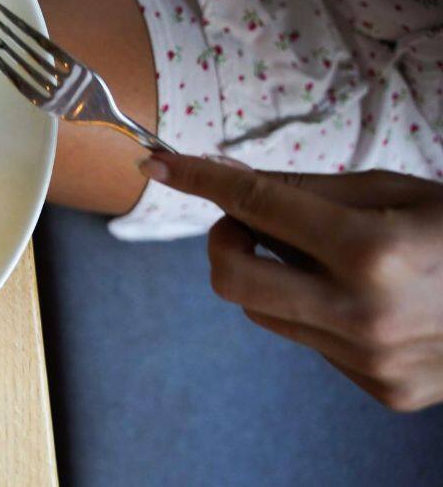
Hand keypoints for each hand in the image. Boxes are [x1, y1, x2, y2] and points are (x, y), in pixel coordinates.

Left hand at [138, 153, 442, 411]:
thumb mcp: (393, 189)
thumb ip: (306, 190)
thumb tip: (226, 179)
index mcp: (373, 250)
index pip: (256, 205)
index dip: (199, 180)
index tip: (159, 163)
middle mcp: (365, 314)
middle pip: (232, 280)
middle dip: (224, 243)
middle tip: (248, 222)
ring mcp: (372, 361)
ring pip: (265, 312)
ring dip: (273, 277)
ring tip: (326, 257)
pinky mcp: (382, 390)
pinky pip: (310, 342)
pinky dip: (315, 311)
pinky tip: (365, 298)